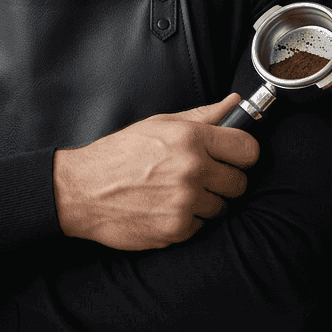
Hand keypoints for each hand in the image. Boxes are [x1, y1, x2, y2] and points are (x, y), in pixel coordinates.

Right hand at [52, 92, 258, 251]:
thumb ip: (203, 116)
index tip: (233, 157)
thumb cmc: (119, 154)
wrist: (83, 190)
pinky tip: (164, 207)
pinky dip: (186, 220)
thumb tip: (235, 103)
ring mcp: (185, 202)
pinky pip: (200, 226)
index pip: (248, 150)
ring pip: (220, 207)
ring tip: (175, 191)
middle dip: (223, 180)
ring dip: (204, 202)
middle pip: (239, 183)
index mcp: (190, 139)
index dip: (243, 154)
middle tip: (199, 176)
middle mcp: (192, 170)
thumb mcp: (159, 125)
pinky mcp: (177, 229)